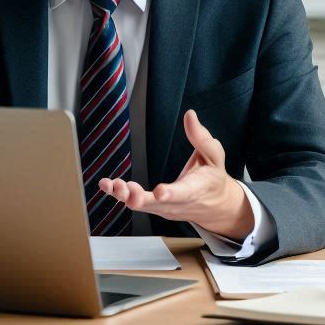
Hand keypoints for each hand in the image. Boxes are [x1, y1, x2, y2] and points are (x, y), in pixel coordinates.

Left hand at [99, 109, 253, 239]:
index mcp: (196, 189)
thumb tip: (190, 115)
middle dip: (141, 199)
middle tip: (128, 190)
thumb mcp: (214, 156)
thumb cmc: (213, 178)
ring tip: (111, 185)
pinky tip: (108, 186)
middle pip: (157, 205)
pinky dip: (121, 196)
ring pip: (143, 206)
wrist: (215, 206)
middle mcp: (179, 203)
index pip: (183, 193)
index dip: (170, 194)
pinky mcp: (155, 209)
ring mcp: (165, 209)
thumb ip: (201, 137)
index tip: (159, 192)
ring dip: (125, 196)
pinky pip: (136, 204)